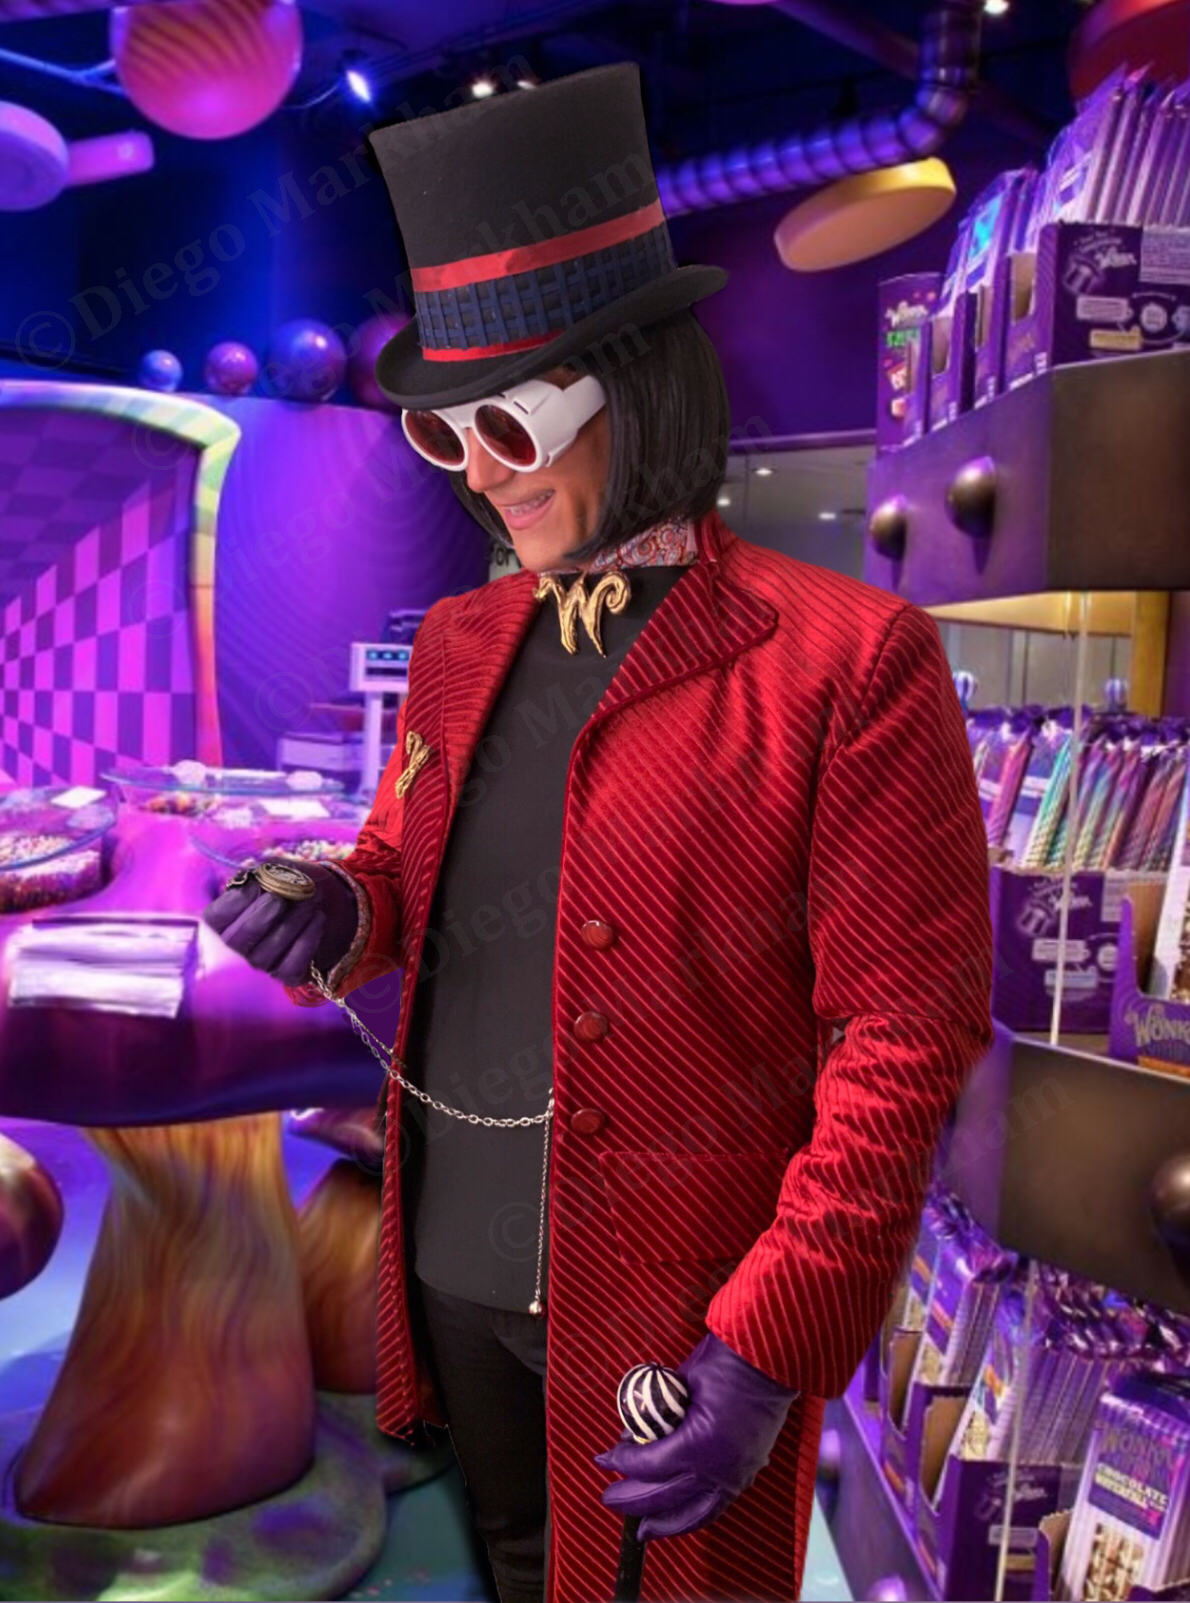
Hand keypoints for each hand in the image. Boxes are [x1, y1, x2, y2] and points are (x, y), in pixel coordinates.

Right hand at [201, 860, 358, 987]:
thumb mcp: (276, 870)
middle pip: (236, 940)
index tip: (255, 886)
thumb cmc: (289, 883)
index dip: (233, 903)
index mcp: (226, 917)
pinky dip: (306, 941)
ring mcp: (261, 961)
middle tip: (279, 900)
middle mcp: (238, 944)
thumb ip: (267, 872)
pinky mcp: (285, 973)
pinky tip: (317, 919)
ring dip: (289, 925)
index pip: (214, 918)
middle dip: (260, 918)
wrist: (318, 902)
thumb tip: (263, 880)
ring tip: (308, 902)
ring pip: (265, 954)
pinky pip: (290, 967)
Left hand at [594, 1333, 795, 1541]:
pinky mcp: (748, 1471)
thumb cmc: (725, 1361)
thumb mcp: (680, 1382)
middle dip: (633, 1499)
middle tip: (609, 1497)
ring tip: (644, 1529)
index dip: (624, 1464)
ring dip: (666, 1522)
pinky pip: (717, 1505)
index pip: (651, 1465)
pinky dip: (695, 1514)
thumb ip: (655, 1412)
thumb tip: (630, 1432)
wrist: (770, 1356)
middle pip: (666, 1496)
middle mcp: (718, 1468)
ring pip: (695, 1513)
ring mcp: (736, 1474)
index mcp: (699, 1443)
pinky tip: (680, 1517)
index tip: (605, 1460)